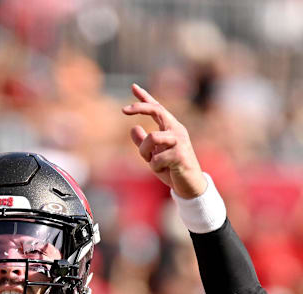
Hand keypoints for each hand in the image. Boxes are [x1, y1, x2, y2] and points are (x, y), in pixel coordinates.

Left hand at [122, 84, 206, 198]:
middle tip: (123, 110)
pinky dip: (155, 166)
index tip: (133, 86)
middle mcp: (177, 130)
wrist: (189, 186)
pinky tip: (165, 170)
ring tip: (152, 163)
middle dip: (139, 108)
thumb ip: (143, 142)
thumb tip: (133, 127)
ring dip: (145, 153)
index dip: (145, 97)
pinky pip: (156, 158)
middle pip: (157, 110)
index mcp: (170, 128)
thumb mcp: (152, 154)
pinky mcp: (181, 154)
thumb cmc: (171, 169)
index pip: (157, 108)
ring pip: (151, 137)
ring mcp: (180, 141)